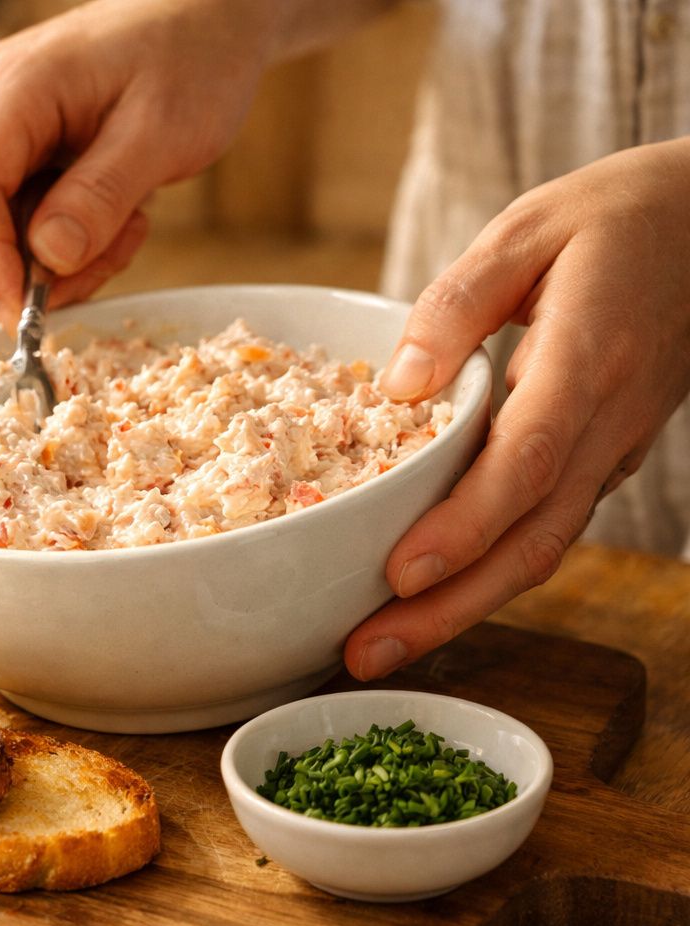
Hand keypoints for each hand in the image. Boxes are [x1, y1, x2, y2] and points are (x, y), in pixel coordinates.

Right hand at [0, 0, 274, 328]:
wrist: (199, 21)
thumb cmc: (188, 59)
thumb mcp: (162, 133)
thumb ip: (101, 196)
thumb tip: (47, 259)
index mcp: (11, 89)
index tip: (22, 320)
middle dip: (33, 266)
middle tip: (114, 254)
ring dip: (55, 255)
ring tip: (126, 221)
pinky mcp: (0, 146)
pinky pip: (8, 218)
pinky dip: (58, 238)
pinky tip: (111, 212)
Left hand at [346, 137, 689, 678]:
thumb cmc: (612, 218)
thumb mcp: (527, 229)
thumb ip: (457, 303)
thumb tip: (398, 385)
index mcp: (588, 359)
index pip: (526, 461)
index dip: (465, 525)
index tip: (400, 573)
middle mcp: (608, 422)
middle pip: (532, 539)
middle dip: (448, 609)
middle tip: (362, 655)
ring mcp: (614, 449)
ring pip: (543, 549)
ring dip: (463, 608)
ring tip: (378, 649)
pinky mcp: (604, 459)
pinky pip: (547, 529)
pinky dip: (489, 575)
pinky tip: (428, 599)